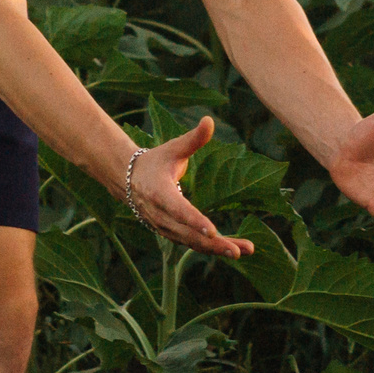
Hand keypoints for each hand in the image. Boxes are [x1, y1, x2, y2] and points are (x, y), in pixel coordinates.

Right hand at [123, 116, 255, 258]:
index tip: (212, 231)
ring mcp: (165, 228)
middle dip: (214, 244)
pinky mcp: (171, 234)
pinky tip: (233, 250)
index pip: (178, 209)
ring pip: (192, 243)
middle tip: (238, 251)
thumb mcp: (173, 148)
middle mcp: (161, 215)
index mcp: (159, 192)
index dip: (194, 221)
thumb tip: (210, 121)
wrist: (130, 180)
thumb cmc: (156, 161)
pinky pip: (192, 244)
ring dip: (218, 249)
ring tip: (244, 251)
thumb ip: (193, 139)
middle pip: (188, 234)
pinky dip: (211, 249)